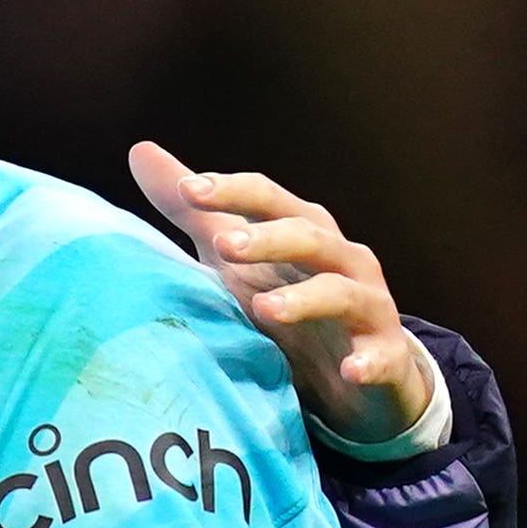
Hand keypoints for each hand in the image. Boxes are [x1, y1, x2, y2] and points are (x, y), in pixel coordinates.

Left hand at [129, 142, 435, 449]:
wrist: (361, 374)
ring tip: (266, 310)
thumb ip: (196, 214)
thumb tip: (140, 152)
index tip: (188, 190)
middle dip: (268, 238)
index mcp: (303, 232)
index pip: (268, 199)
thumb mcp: (239, 259)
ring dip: (306, 299)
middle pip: (308, 237)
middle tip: (224, 244)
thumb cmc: (292, 305)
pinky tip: (350, 369)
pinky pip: (381, 356)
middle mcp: (341, 260)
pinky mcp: (386, 356)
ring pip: (342, 292)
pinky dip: (368, 360)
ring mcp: (368, 307)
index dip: (232, 192)